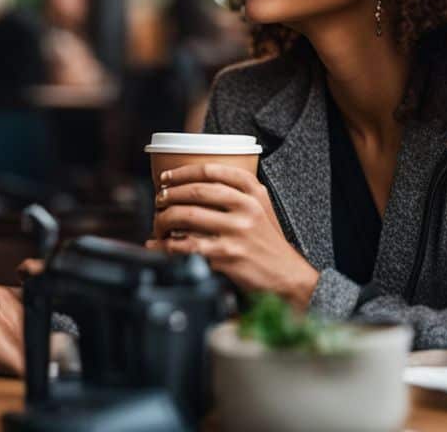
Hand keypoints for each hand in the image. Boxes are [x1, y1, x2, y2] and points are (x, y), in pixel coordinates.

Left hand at [146, 163, 319, 307]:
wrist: (287, 275)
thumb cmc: (267, 242)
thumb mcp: (261, 208)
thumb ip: (236, 192)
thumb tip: (192, 185)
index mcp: (253, 193)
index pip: (212, 171)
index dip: (183, 172)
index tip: (166, 176)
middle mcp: (246, 209)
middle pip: (196, 191)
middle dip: (170, 194)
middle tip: (159, 200)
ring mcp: (236, 232)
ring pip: (187, 216)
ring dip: (164, 219)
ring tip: (159, 222)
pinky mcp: (227, 255)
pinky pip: (188, 245)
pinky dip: (168, 245)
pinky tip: (162, 244)